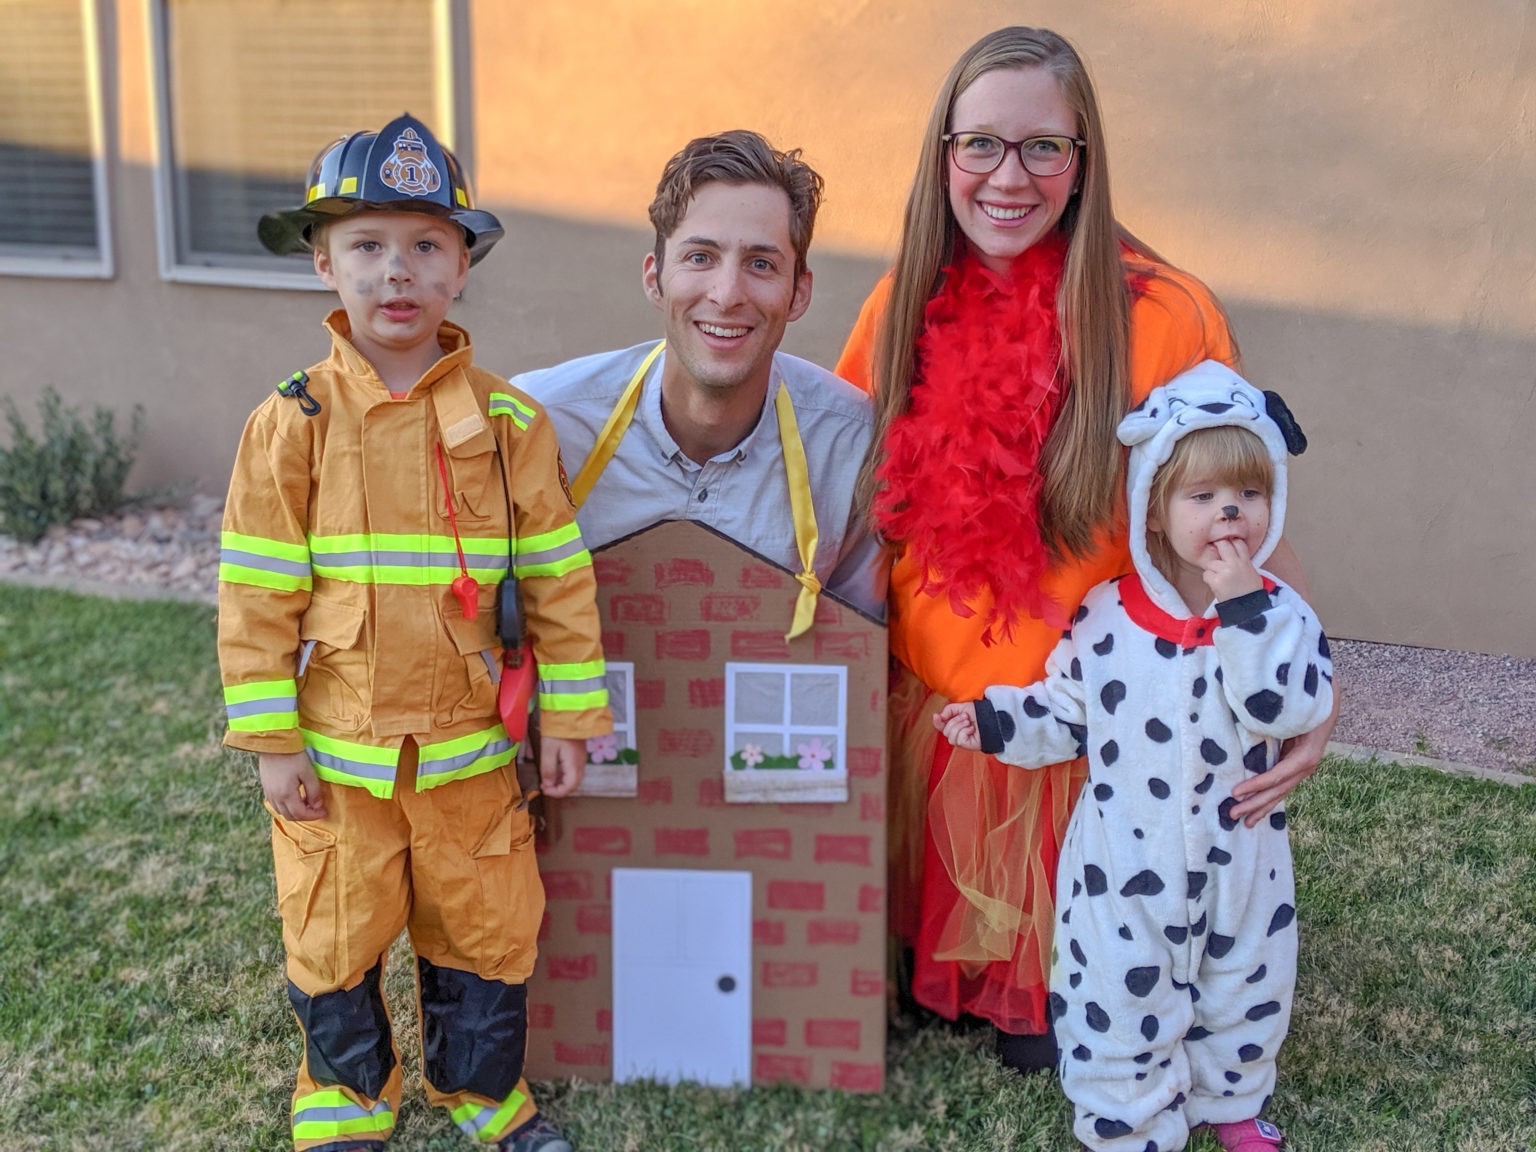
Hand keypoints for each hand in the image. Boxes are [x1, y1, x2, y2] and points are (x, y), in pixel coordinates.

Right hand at [259, 750, 327, 820]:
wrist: (274, 743)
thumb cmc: (293, 756)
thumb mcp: (308, 773)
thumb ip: (313, 791)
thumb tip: (317, 806)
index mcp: (286, 795)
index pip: (301, 814)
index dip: (313, 815)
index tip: (324, 812)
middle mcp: (275, 797)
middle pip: (290, 816)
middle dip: (305, 815)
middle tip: (316, 809)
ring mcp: (268, 793)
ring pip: (281, 811)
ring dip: (295, 811)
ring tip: (307, 802)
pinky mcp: (265, 787)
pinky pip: (275, 804)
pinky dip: (286, 806)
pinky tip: (295, 797)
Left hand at [539, 736, 586, 797]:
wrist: (568, 713)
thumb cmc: (557, 730)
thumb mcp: (548, 750)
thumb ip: (548, 770)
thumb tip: (548, 785)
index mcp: (574, 764)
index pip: (569, 787)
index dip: (557, 793)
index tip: (544, 790)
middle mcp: (581, 763)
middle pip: (574, 784)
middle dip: (559, 789)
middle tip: (545, 787)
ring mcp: (582, 758)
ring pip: (575, 778)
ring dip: (562, 783)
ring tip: (548, 780)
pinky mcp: (579, 753)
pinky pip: (574, 770)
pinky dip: (565, 775)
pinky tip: (555, 771)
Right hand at [933, 702, 980, 750]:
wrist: (992, 717)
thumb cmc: (979, 713)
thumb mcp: (961, 707)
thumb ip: (948, 710)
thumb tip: (939, 716)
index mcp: (954, 725)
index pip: (941, 726)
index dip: (937, 722)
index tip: (936, 715)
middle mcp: (957, 734)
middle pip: (945, 731)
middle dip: (954, 721)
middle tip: (965, 716)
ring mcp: (962, 740)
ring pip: (951, 737)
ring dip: (959, 726)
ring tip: (969, 722)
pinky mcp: (967, 745)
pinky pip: (959, 741)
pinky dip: (965, 732)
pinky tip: (972, 729)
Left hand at [1202, 537, 1263, 602]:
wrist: (1248, 609)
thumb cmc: (1250, 592)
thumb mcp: (1252, 573)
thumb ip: (1243, 563)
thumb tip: (1235, 554)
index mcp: (1246, 562)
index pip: (1238, 543)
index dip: (1231, 541)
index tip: (1228, 543)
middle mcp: (1235, 564)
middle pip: (1222, 545)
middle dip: (1217, 545)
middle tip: (1215, 550)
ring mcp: (1225, 571)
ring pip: (1211, 563)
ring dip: (1212, 570)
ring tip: (1220, 579)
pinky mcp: (1216, 581)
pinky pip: (1206, 574)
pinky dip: (1209, 579)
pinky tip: (1216, 585)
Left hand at [1229, 702, 1336, 824]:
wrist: (1326, 706)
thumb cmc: (1305, 709)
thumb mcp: (1291, 717)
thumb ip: (1274, 727)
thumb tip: (1248, 727)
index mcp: (1305, 756)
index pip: (1277, 775)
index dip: (1256, 785)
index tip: (1235, 793)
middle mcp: (1305, 767)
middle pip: (1277, 790)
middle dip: (1255, 804)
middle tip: (1233, 814)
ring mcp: (1303, 770)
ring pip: (1280, 793)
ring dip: (1262, 808)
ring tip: (1247, 823)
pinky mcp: (1297, 769)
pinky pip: (1281, 787)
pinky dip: (1269, 798)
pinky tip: (1259, 810)